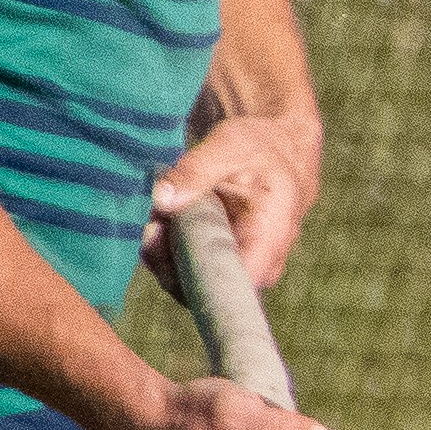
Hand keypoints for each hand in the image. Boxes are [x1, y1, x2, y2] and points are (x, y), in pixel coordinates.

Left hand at [149, 107, 321, 290]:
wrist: (278, 143)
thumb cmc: (260, 144)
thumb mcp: (230, 145)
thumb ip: (195, 172)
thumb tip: (162, 201)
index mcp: (273, 233)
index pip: (241, 281)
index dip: (199, 279)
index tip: (165, 249)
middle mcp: (263, 255)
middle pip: (215, 286)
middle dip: (172, 264)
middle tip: (151, 228)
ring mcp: (245, 257)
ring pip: (201, 279)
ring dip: (168, 257)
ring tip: (154, 222)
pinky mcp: (228, 252)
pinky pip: (196, 265)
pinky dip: (172, 250)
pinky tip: (161, 225)